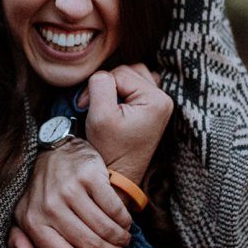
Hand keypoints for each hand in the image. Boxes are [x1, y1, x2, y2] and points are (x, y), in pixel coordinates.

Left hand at [11, 139, 131, 247]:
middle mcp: (49, 206)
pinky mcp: (89, 176)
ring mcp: (69, 189)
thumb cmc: (41, 191)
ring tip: (122, 240)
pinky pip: (113, 208)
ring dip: (119, 239)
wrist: (53, 151)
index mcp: (33, 221)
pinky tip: (124, 223)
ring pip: (103, 228)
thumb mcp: (24, 215)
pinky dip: (123, 220)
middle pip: (88, 244)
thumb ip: (19, 240)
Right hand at [80, 64, 173, 181]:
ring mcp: (159, 104)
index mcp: (156, 99)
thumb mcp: (100, 115)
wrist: (118, 176)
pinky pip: (136, 87)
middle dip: (108, 85)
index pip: (120, 73)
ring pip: (133, 77)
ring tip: (106, 105)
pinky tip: (115, 105)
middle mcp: (163, 99)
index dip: (98, 86)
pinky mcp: (151, 110)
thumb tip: (100, 74)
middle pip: (129, 71)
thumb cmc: (110, 150)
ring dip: (115, 86)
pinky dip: (123, 91)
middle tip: (94, 105)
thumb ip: (100, 85)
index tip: (84, 106)